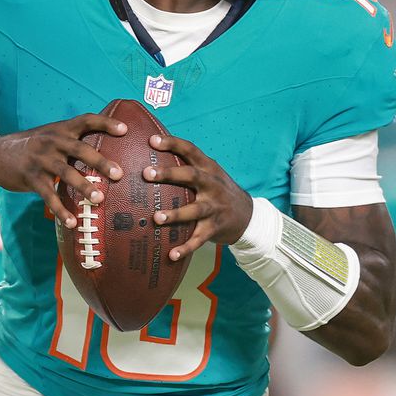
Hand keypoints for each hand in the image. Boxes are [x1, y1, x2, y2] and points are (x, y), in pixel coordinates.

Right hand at [0, 112, 126, 225]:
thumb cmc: (33, 147)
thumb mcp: (51, 135)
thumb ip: (73, 140)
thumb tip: (105, 150)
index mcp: (61, 129)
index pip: (86, 120)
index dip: (106, 123)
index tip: (125, 130)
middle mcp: (52, 141)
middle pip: (80, 149)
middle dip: (101, 162)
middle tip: (119, 174)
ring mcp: (41, 160)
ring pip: (66, 173)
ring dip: (84, 187)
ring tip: (99, 199)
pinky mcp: (31, 178)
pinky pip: (49, 195)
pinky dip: (61, 210)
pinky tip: (72, 222)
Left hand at [144, 133, 253, 261]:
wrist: (248, 216)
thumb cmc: (219, 191)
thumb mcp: (210, 174)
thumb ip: (188, 165)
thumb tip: (153, 155)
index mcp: (209, 168)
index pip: (190, 150)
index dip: (172, 144)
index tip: (152, 140)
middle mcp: (212, 185)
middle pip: (191, 176)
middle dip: (169, 174)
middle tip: (147, 174)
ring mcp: (214, 207)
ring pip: (194, 210)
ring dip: (175, 214)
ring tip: (156, 218)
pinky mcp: (215, 228)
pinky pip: (199, 239)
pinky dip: (186, 248)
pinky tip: (171, 255)